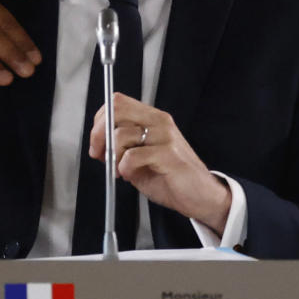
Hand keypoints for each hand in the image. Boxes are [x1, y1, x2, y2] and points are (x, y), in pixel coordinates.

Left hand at [89, 94, 231, 234]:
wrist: (201, 196)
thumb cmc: (172, 177)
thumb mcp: (141, 157)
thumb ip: (122, 146)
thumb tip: (99, 144)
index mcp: (153, 119)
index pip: (118, 102)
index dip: (99, 121)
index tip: (97, 142)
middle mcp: (159, 122)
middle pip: (117, 109)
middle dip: (99, 133)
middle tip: (100, 153)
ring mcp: (165, 136)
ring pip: (121, 134)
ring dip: (112, 156)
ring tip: (120, 170)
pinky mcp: (168, 155)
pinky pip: (133, 155)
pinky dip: (124, 167)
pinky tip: (129, 174)